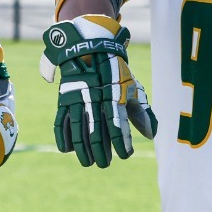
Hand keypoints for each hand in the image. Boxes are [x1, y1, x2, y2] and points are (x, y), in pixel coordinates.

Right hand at [41, 15, 155, 167]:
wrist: (90, 47)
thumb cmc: (116, 71)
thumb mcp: (132, 87)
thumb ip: (141, 112)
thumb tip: (150, 134)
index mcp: (114, 97)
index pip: (118, 127)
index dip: (121, 144)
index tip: (125, 155)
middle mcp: (95, 100)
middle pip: (97, 133)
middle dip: (101, 152)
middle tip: (105, 164)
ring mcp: (77, 99)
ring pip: (78, 130)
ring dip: (83, 149)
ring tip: (87, 162)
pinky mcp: (64, 98)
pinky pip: (61, 120)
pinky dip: (62, 136)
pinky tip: (66, 150)